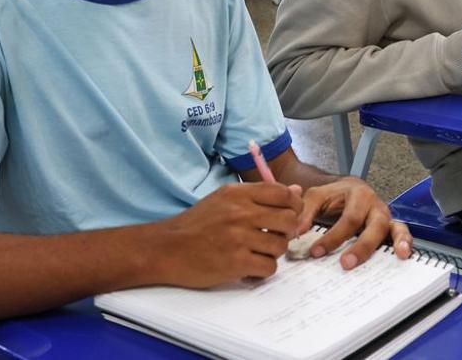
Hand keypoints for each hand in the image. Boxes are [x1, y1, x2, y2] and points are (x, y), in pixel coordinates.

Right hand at [157, 182, 302, 287]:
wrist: (166, 249)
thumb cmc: (196, 224)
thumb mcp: (224, 199)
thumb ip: (259, 195)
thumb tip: (296, 191)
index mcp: (237, 194)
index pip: (283, 194)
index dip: (294, 205)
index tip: (289, 215)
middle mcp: (240, 212)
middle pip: (288, 219)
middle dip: (288, 230)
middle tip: (275, 236)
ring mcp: (238, 238)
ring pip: (280, 245)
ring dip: (274, 252)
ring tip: (258, 253)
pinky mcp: (235, 263)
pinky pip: (269, 267)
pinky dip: (263, 270)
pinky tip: (249, 267)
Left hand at [295, 177, 412, 269]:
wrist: (346, 188)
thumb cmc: (332, 195)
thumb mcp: (316, 196)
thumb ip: (305, 212)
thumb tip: (297, 232)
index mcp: (358, 194)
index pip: (348, 219)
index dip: (333, 237)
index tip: (316, 251)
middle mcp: (375, 204)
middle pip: (373, 225)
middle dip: (361, 246)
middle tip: (346, 264)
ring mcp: (385, 216)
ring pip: (395, 227)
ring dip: (399, 241)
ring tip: (400, 254)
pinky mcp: (390, 227)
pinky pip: (401, 233)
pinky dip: (406, 242)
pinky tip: (405, 254)